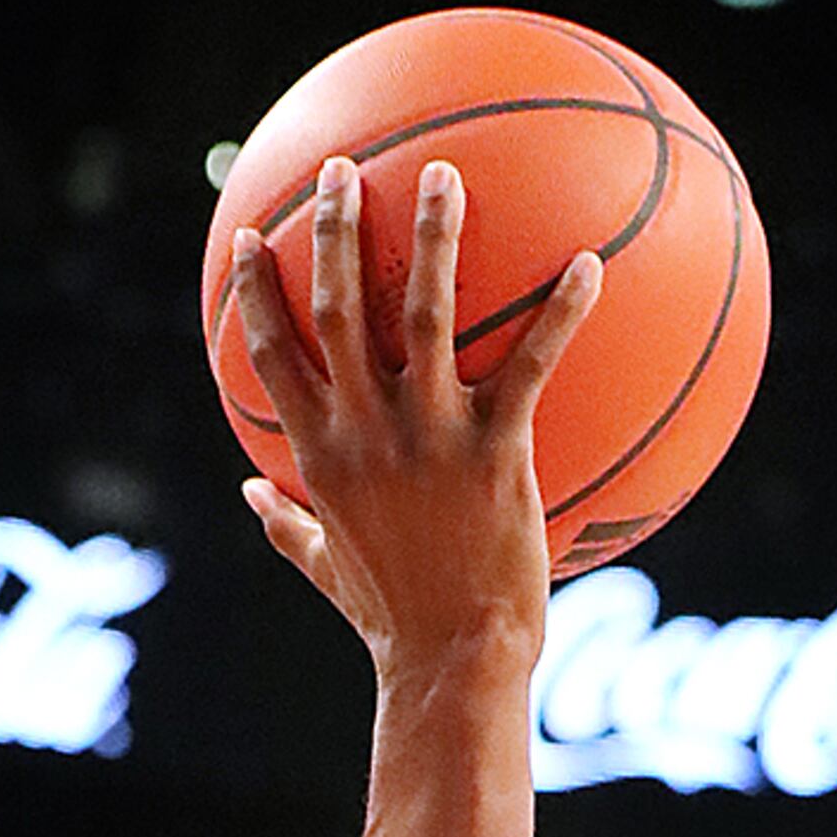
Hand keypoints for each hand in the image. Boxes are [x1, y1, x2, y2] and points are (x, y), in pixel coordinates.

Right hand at [226, 151, 600, 670]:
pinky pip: (531, 363)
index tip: (256, 235)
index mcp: (320, 454)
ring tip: (444, 173)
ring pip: (425, 310)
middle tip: (340, 168)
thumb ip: (287, 525)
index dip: (257, 289)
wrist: (451, 668)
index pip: (272, 353)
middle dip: (334, 228)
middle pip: (337, 305)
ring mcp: (428, 436)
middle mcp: (364, 431)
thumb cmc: (394, 625)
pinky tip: (588, 262)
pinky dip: (561, 310)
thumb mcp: (327, 571)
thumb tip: (248, 494)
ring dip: (434, 234)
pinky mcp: (494, 452)